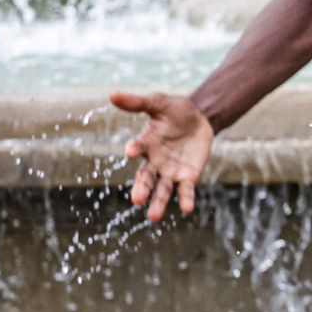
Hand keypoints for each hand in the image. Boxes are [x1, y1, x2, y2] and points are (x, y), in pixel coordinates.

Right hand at [110, 91, 214, 220]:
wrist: (200, 118)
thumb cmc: (174, 110)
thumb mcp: (158, 103)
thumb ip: (137, 102)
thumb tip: (112, 94)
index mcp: (146, 144)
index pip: (138, 148)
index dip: (135, 149)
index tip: (130, 152)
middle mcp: (155, 162)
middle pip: (146, 178)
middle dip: (142, 189)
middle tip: (137, 201)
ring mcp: (171, 171)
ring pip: (163, 190)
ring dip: (158, 203)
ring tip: (154, 217)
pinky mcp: (188, 176)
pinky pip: (186, 190)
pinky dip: (185, 200)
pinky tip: (186, 209)